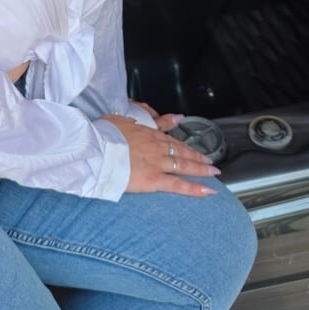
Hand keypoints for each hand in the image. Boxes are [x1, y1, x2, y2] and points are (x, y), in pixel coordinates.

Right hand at [100, 106, 220, 195]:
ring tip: (213, 173)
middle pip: (182, 152)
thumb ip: (132, 120)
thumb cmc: (102, 135)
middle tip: (209, 161)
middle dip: (197, 157)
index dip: (183, 145)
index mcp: (147, 134)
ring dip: (201, 169)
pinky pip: (178, 184)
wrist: (96, 150)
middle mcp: (156, 147)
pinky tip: (207, 191)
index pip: (170, 140)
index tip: (192, 148)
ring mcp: (157, 163)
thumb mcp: (119, 120)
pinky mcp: (154, 179)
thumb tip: (136, 118)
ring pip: (184, 165)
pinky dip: (194, 188)